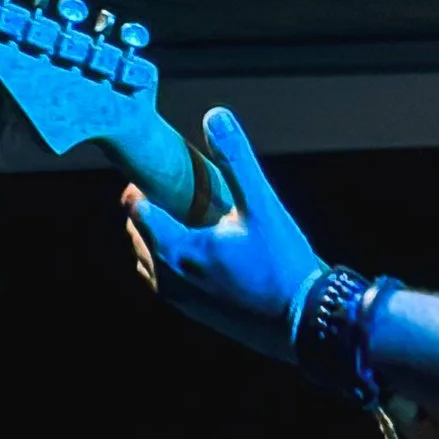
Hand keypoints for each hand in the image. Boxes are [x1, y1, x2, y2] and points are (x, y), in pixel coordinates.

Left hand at [127, 107, 324, 361]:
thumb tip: (215, 116)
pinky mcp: (195, 313)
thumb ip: (235, 159)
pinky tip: (199, 251)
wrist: (302, 322)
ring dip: (155, 238)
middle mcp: (169, 277)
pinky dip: (168, 261)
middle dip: (146, 210)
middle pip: (137, 235)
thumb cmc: (282, 263)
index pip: (137, 209)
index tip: (154, 171)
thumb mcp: (261, 204)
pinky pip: (165, 282)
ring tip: (179, 218)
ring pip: (148, 262)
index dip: (140, 186)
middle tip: (168, 188)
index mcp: (177, 248)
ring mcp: (180, 299)